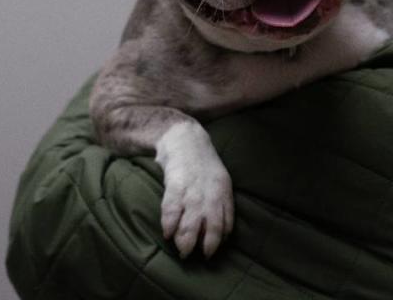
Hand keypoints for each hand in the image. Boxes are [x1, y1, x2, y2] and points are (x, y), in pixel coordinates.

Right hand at [155, 122, 233, 258]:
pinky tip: (167, 234)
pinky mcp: (175, 184)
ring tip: (182, 252)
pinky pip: (172, 209)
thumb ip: (221, 203)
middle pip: (211, 226)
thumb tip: (222, 231)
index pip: (226, 221)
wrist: (184, 138)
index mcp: (223, 191)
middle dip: (205, 245)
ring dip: (186, 240)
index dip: (219, 238)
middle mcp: (210, 192)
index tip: (212, 250)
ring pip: (191, 222)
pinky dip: (169, 224)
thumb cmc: (202, 164)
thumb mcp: (219, 181)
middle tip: (196, 255)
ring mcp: (193, 189)